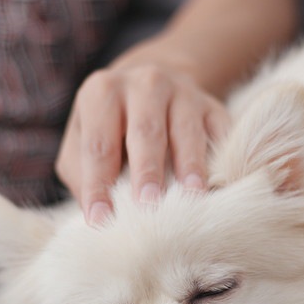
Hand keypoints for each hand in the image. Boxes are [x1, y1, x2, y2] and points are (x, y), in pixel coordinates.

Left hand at [56, 62, 229, 225]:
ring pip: (186, 130)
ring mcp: (182, 92)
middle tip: (147, 204)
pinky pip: (220, 131)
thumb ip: (82, 172)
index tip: (100, 219)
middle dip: (146, 169)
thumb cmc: (111, 126)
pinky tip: (221, 183)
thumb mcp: (82, 138)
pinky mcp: (212, 106)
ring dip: (189, 164)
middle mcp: (143, 84)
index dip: (98, 183)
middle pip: (145, 131)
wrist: (151, 84)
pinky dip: (221, 157)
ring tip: (192, 194)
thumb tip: (96, 215)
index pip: (99, 145)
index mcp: (102, 92)